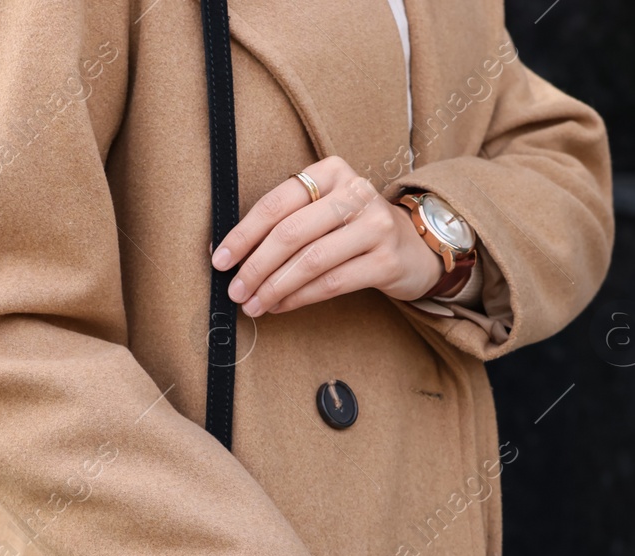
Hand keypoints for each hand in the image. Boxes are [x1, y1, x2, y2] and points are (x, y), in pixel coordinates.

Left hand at [210, 155, 442, 315]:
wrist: (414, 247)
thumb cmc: (354, 229)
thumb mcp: (325, 210)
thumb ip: (287, 220)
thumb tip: (231, 252)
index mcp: (332, 171)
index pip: (276, 203)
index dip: (243, 234)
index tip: (219, 259)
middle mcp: (356, 193)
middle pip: (291, 233)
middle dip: (255, 266)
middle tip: (235, 290)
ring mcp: (375, 226)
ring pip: (310, 261)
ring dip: (274, 288)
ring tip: (254, 304)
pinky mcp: (386, 261)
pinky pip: (331, 283)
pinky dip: (299, 298)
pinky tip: (281, 306)